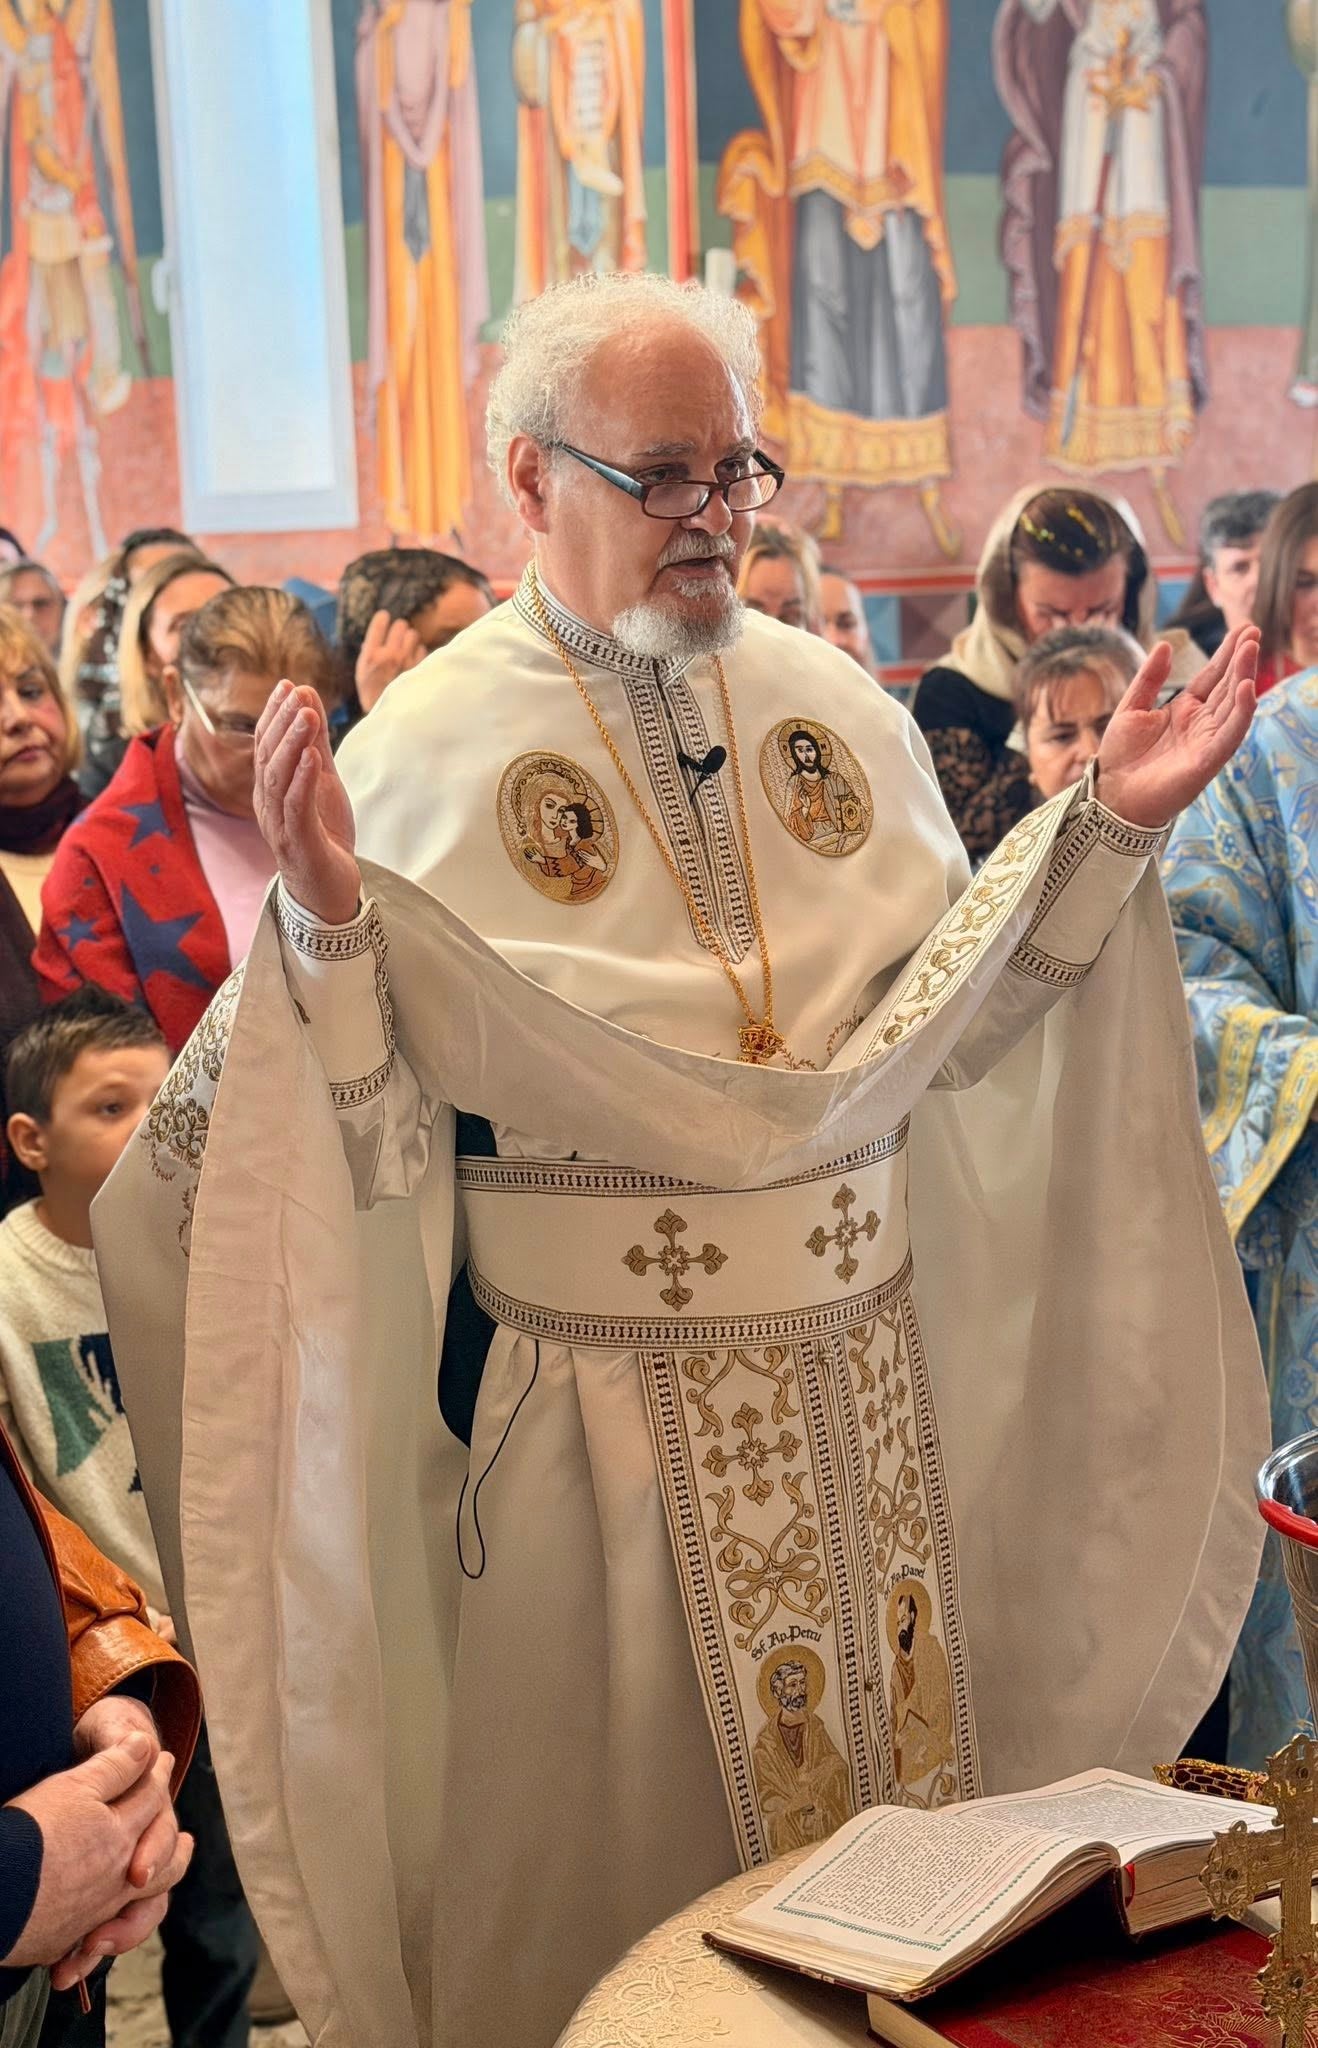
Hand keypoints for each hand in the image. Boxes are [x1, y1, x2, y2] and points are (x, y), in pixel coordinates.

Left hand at [2, 1736, 191, 1978]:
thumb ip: (120, 1737)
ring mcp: (121, 1876)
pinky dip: (85, 1957)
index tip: (135, 1873)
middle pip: (154, 1895)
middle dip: (132, 1918)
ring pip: (132, 1921)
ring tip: (81, 1955)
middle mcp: (142, 1849)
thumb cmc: (101, 1739)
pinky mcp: (97, 1897)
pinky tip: (63, 1969)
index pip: (165, 1844)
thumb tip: (144, 1743)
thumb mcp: (105, 1730)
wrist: (86, 1752)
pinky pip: (102, 1936)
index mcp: (152, 1812)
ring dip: (111, 1942)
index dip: (155, 1858)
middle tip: (100, 1935)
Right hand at [254, 680, 361, 926]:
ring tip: (307, 716)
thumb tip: (308, 699)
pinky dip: (302, 781)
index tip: (288, 684)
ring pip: (277, 779)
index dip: (274, 714)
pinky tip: (311, 758)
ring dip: (291, 744)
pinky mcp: (298, 844)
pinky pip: (296, 808)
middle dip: (282, 722)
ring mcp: (280, 825)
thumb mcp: (323, 781)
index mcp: (271, 789)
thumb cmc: (323, 835)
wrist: (329, 891)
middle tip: (298, 692)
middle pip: (267, 756)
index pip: (265, 744)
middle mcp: (268, 805)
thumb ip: (315, 744)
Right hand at [355, 608, 426, 714]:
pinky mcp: (421, 667)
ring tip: (405, 649)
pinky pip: (422, 648)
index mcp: (371, 655)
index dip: (383, 618)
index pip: (380, 621)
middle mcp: (390, 655)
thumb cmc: (374, 694)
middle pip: (401, 625)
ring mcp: (408, 661)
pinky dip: (418, 652)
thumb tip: (374, 636)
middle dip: (399, 629)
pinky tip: (413, 661)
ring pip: (414, 635)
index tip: (384, 618)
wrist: (392, 716)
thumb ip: (369, 652)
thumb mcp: (362, 673)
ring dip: (410, 640)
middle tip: (397, 637)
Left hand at [1095, 623, 1258, 829]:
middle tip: (1254, 631)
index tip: (1244, 628)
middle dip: (1241, 659)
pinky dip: (1241, 713)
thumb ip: (1149, 678)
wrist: (1111, 794)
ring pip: (1233, 705)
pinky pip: (1230, 735)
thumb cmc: (1121, 756)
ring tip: (1250, 649)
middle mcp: (1202, 723)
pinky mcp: (1207, 760)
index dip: (1227, 653)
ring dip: (1244, 677)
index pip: (1212, 676)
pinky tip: (1246, 689)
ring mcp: (1207, 741)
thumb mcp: (1131, 708)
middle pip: (1227, 686)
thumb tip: (1165, 645)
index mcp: (1185, 710)